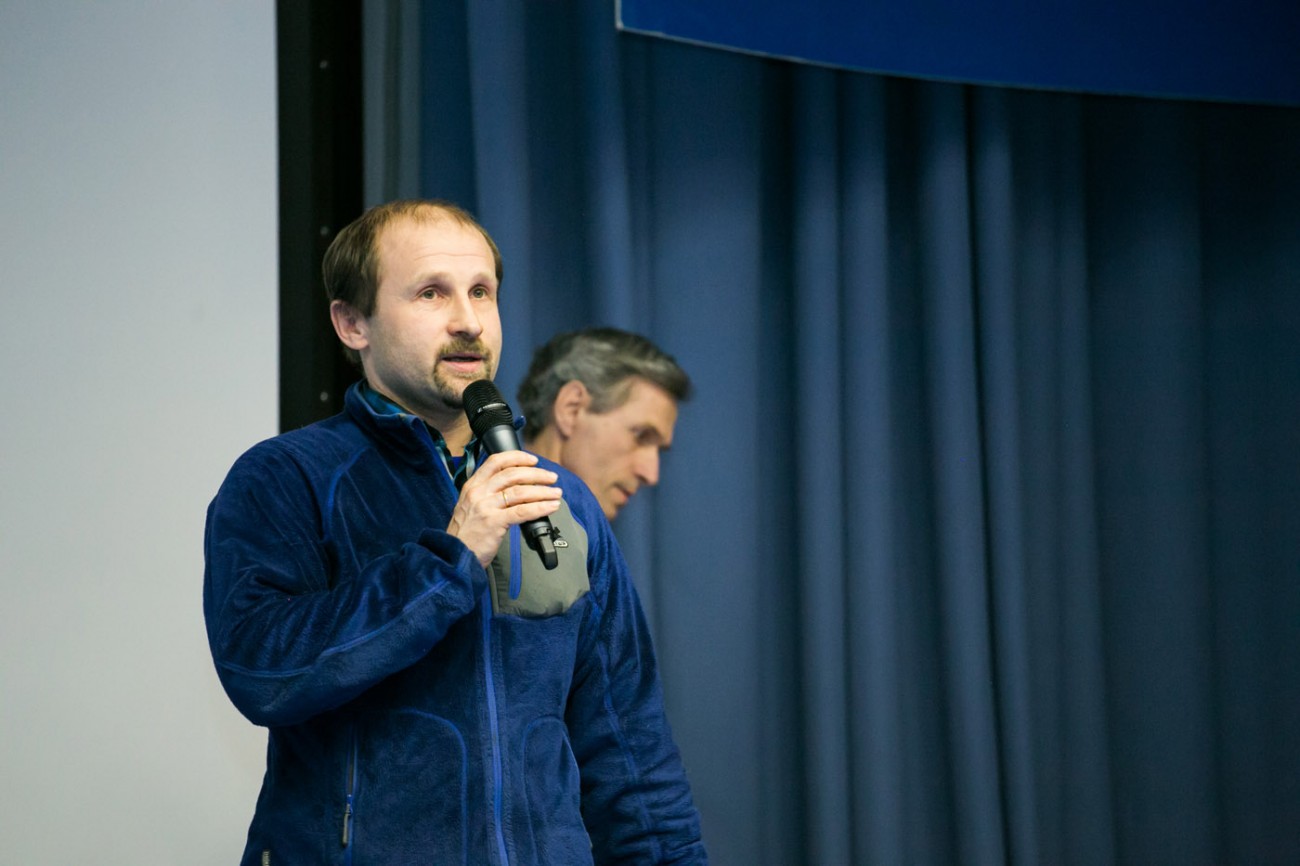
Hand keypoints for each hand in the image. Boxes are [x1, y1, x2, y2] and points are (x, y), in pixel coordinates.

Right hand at [446, 451, 561, 566]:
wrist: (455, 555)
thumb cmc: (466, 533)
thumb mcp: (470, 506)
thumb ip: (488, 494)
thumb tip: (516, 487)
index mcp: (472, 485)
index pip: (496, 461)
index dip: (517, 457)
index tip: (533, 460)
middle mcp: (478, 492)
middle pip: (513, 474)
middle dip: (537, 474)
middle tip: (552, 477)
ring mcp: (485, 507)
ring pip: (520, 491)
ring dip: (543, 491)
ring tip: (556, 493)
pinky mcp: (494, 522)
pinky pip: (523, 511)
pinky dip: (541, 507)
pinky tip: (551, 506)